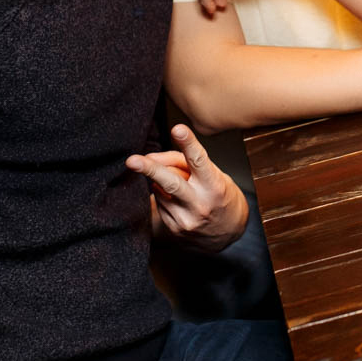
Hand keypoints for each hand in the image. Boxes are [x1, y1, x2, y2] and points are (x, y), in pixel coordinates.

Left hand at [127, 124, 248, 252]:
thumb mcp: (214, 174)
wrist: (229, 231)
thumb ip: (185, 162)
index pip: (199, 161)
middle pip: (171, 183)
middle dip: (150, 170)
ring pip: (160, 190)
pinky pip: (159, 203)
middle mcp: (201, 204)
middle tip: (132, 160)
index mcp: (215, 186)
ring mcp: (187, 219)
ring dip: (161, 180)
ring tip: (179, 183)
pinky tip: (176, 198)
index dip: (188, 143)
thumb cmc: (221, 195)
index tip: (178, 129)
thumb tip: (151, 158)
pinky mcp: (175, 229)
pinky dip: (162, 195)